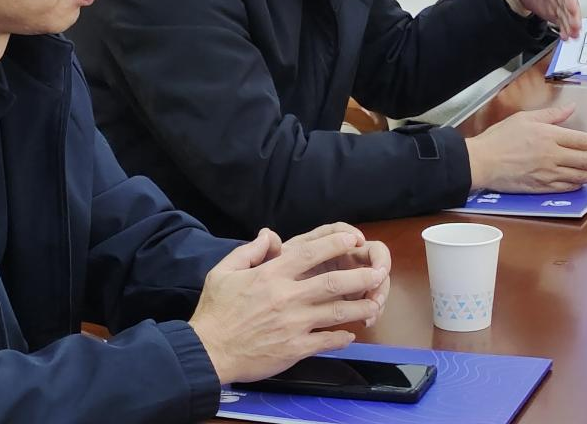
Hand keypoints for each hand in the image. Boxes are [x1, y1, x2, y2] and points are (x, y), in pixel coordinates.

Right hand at [188, 228, 387, 384]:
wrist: (207, 352)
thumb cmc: (215, 311)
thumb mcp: (223, 272)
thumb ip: (250, 251)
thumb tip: (269, 234)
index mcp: (271, 275)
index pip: (310, 254)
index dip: (335, 244)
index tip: (354, 239)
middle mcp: (287, 297)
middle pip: (333, 283)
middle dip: (361, 277)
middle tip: (379, 273)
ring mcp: (293, 324)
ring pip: (336, 313)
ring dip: (360, 307)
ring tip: (375, 303)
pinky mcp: (294, 349)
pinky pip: (325, 341)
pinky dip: (341, 337)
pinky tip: (351, 334)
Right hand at [465, 104, 586, 192]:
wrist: (483, 161)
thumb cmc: (500, 138)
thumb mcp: (525, 118)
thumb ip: (551, 115)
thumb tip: (570, 108)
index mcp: (549, 136)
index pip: (582, 140)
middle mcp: (552, 155)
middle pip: (585, 160)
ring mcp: (547, 173)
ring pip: (578, 176)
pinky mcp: (540, 187)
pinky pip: (564, 188)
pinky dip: (576, 186)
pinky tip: (583, 185)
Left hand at [503, 0, 580, 38]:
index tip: (574, 10)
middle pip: (569, 4)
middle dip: (574, 17)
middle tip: (576, 29)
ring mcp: (559, 1)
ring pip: (567, 15)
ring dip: (571, 26)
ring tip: (572, 37)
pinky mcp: (555, 11)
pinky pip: (561, 21)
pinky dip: (564, 29)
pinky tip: (565, 38)